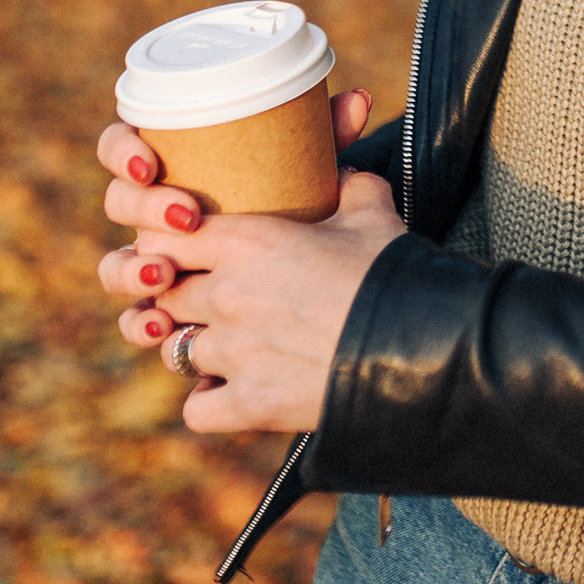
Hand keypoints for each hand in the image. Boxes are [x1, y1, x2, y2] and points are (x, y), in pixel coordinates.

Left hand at [95, 90, 393, 428]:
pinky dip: (210, 402)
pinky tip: (232, 392)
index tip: (189, 249)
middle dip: (182, 297)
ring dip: (195, 349)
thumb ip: (349, 185)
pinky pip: (196, 409)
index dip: (169, 242)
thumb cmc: (393, 271)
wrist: (422, 344)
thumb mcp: (372, 213)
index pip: (161, 235)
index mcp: (245, 242)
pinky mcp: (249, 404)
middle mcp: (225, 296)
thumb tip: (344, 174)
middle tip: (213, 299)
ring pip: (174, 351)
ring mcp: (232, 354)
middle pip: (164, 295)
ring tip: (226, 347)